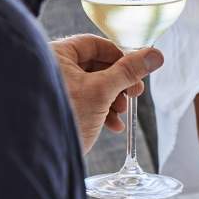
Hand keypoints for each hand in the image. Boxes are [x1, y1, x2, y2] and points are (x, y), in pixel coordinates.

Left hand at [50, 34, 163, 155]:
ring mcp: (57, 90)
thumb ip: (129, 71)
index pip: (93, 44)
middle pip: (96, 66)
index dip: (118, 55)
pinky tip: (114, 124)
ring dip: (113, 98)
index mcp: (57, 55)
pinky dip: (103, 111)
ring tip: (121, 111)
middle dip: (118, 82)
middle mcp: (53, 70)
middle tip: (134, 91)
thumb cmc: (65, 117)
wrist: (44, 154)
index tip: (135, 66)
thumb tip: (154, 56)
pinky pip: (86, 102)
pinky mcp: (61, 109)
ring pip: (93, 86)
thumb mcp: (102, 91)